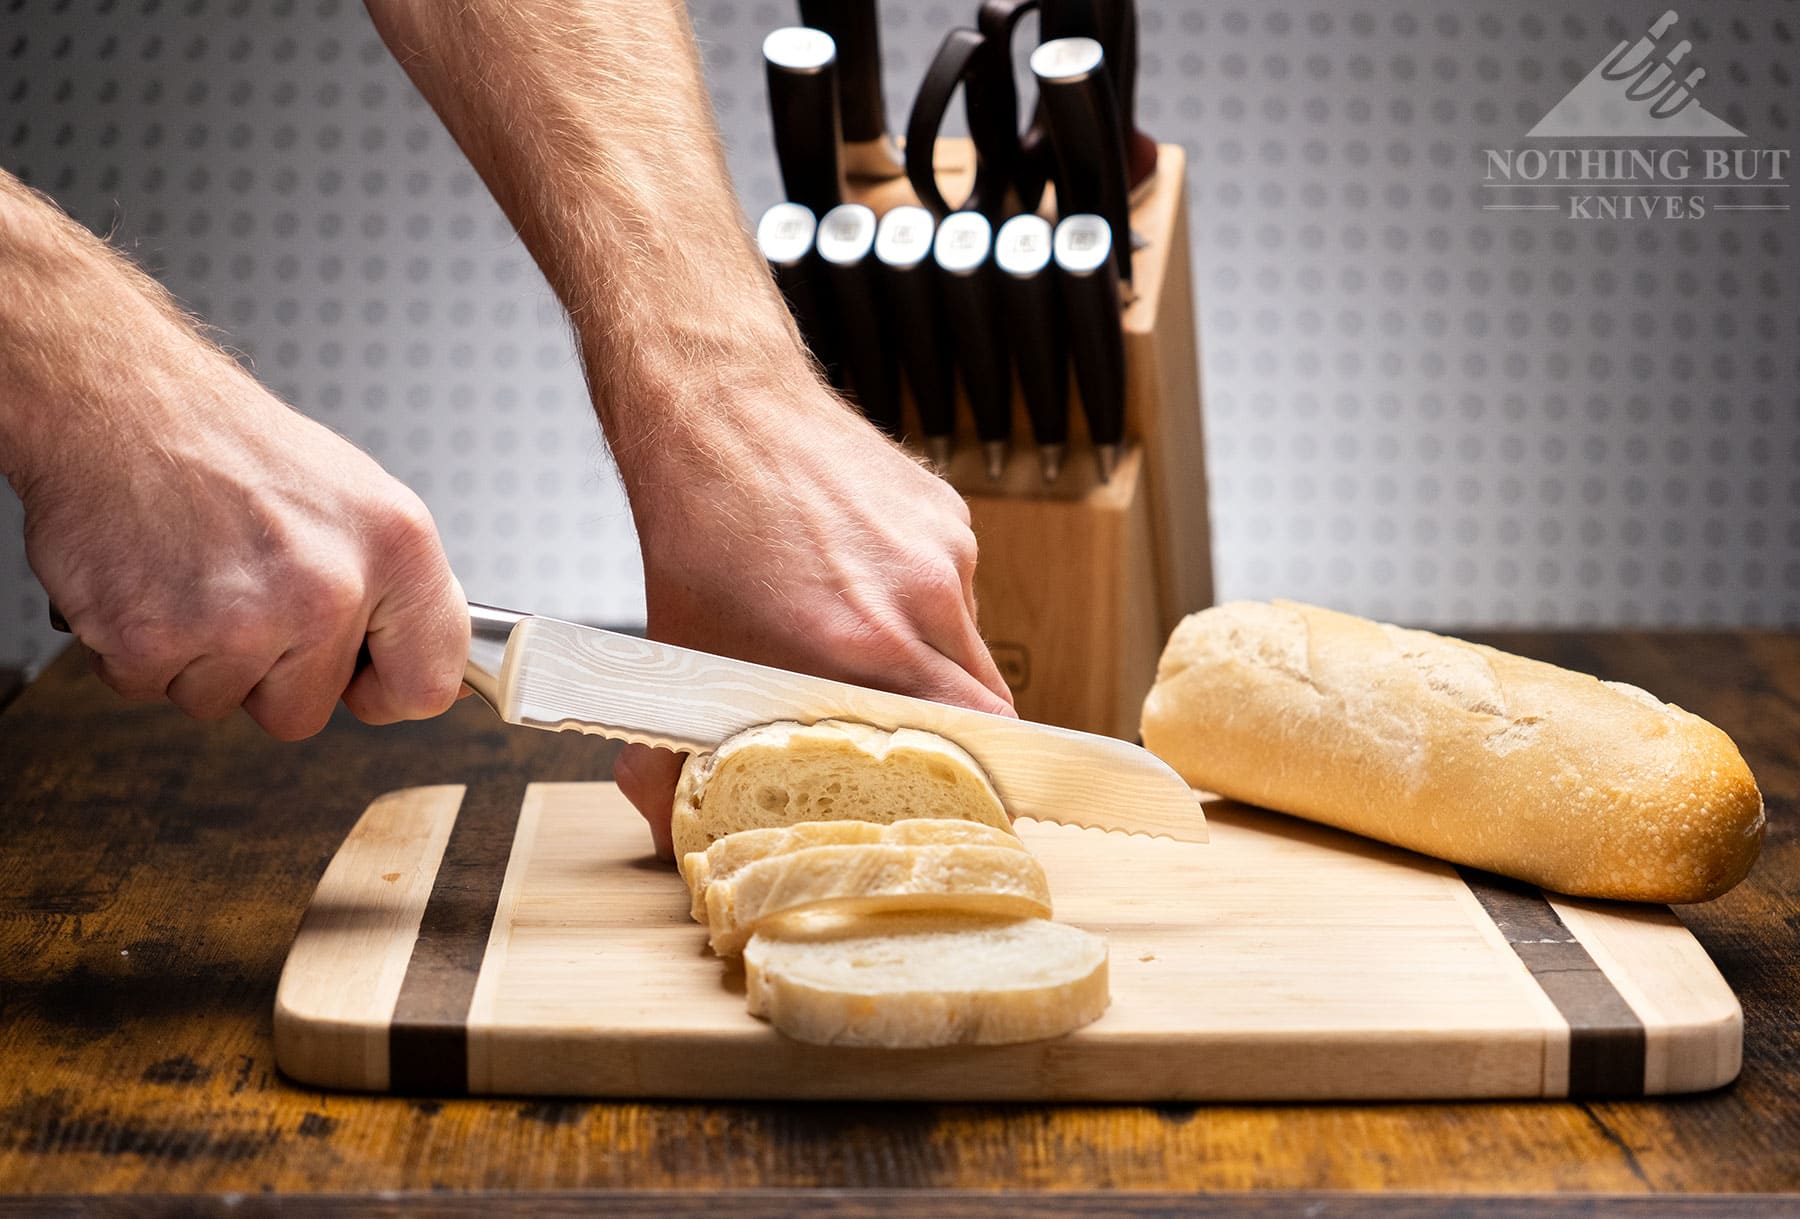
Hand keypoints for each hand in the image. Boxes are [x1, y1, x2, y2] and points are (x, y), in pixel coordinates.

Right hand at [16, 342, 468, 739]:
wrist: (116, 398)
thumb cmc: (230, 446)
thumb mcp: (359, 499)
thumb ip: (397, 591)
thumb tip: (431, 675)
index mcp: (398, 548)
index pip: (427, 685)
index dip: (384, 692)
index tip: (357, 676)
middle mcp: (329, 588)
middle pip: (304, 713)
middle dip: (266, 671)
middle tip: (240, 586)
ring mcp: (240, 618)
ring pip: (220, 704)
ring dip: (196, 657)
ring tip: (191, 571)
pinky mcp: (151, 638)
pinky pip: (147, 690)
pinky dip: (135, 648)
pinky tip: (146, 579)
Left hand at [611, 384, 1015, 857]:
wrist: (719, 408)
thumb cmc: (698, 532)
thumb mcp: (677, 660)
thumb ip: (669, 765)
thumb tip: (670, 835)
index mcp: (870, 644)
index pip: (979, 738)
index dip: (977, 779)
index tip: (960, 802)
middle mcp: (924, 594)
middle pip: (986, 699)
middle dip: (955, 733)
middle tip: (909, 749)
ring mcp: (945, 547)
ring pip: (966, 639)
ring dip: (930, 661)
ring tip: (859, 646)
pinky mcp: (948, 511)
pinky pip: (954, 585)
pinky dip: (919, 602)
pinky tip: (858, 584)